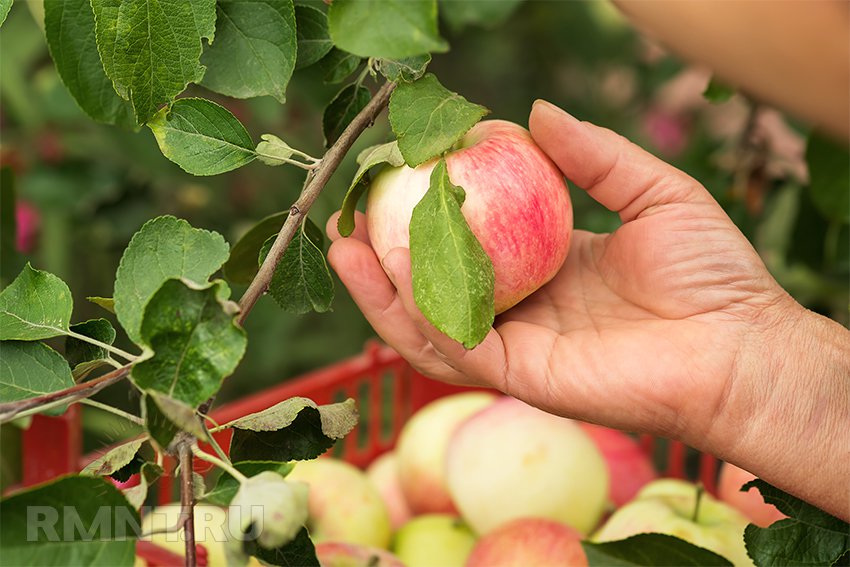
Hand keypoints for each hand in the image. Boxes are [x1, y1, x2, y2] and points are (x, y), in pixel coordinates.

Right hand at [327, 100, 791, 440]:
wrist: (743, 347)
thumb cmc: (713, 274)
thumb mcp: (654, 191)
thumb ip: (595, 155)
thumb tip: (535, 112)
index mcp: (548, 270)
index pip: (471, 244)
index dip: (429, 215)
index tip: (397, 176)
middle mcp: (523, 311)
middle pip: (435, 289)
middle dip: (384, 258)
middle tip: (346, 217)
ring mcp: (517, 348)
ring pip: (429, 325)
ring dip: (381, 290)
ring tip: (344, 246)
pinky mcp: (520, 379)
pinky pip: (456, 347)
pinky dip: (419, 312)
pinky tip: (394, 270)